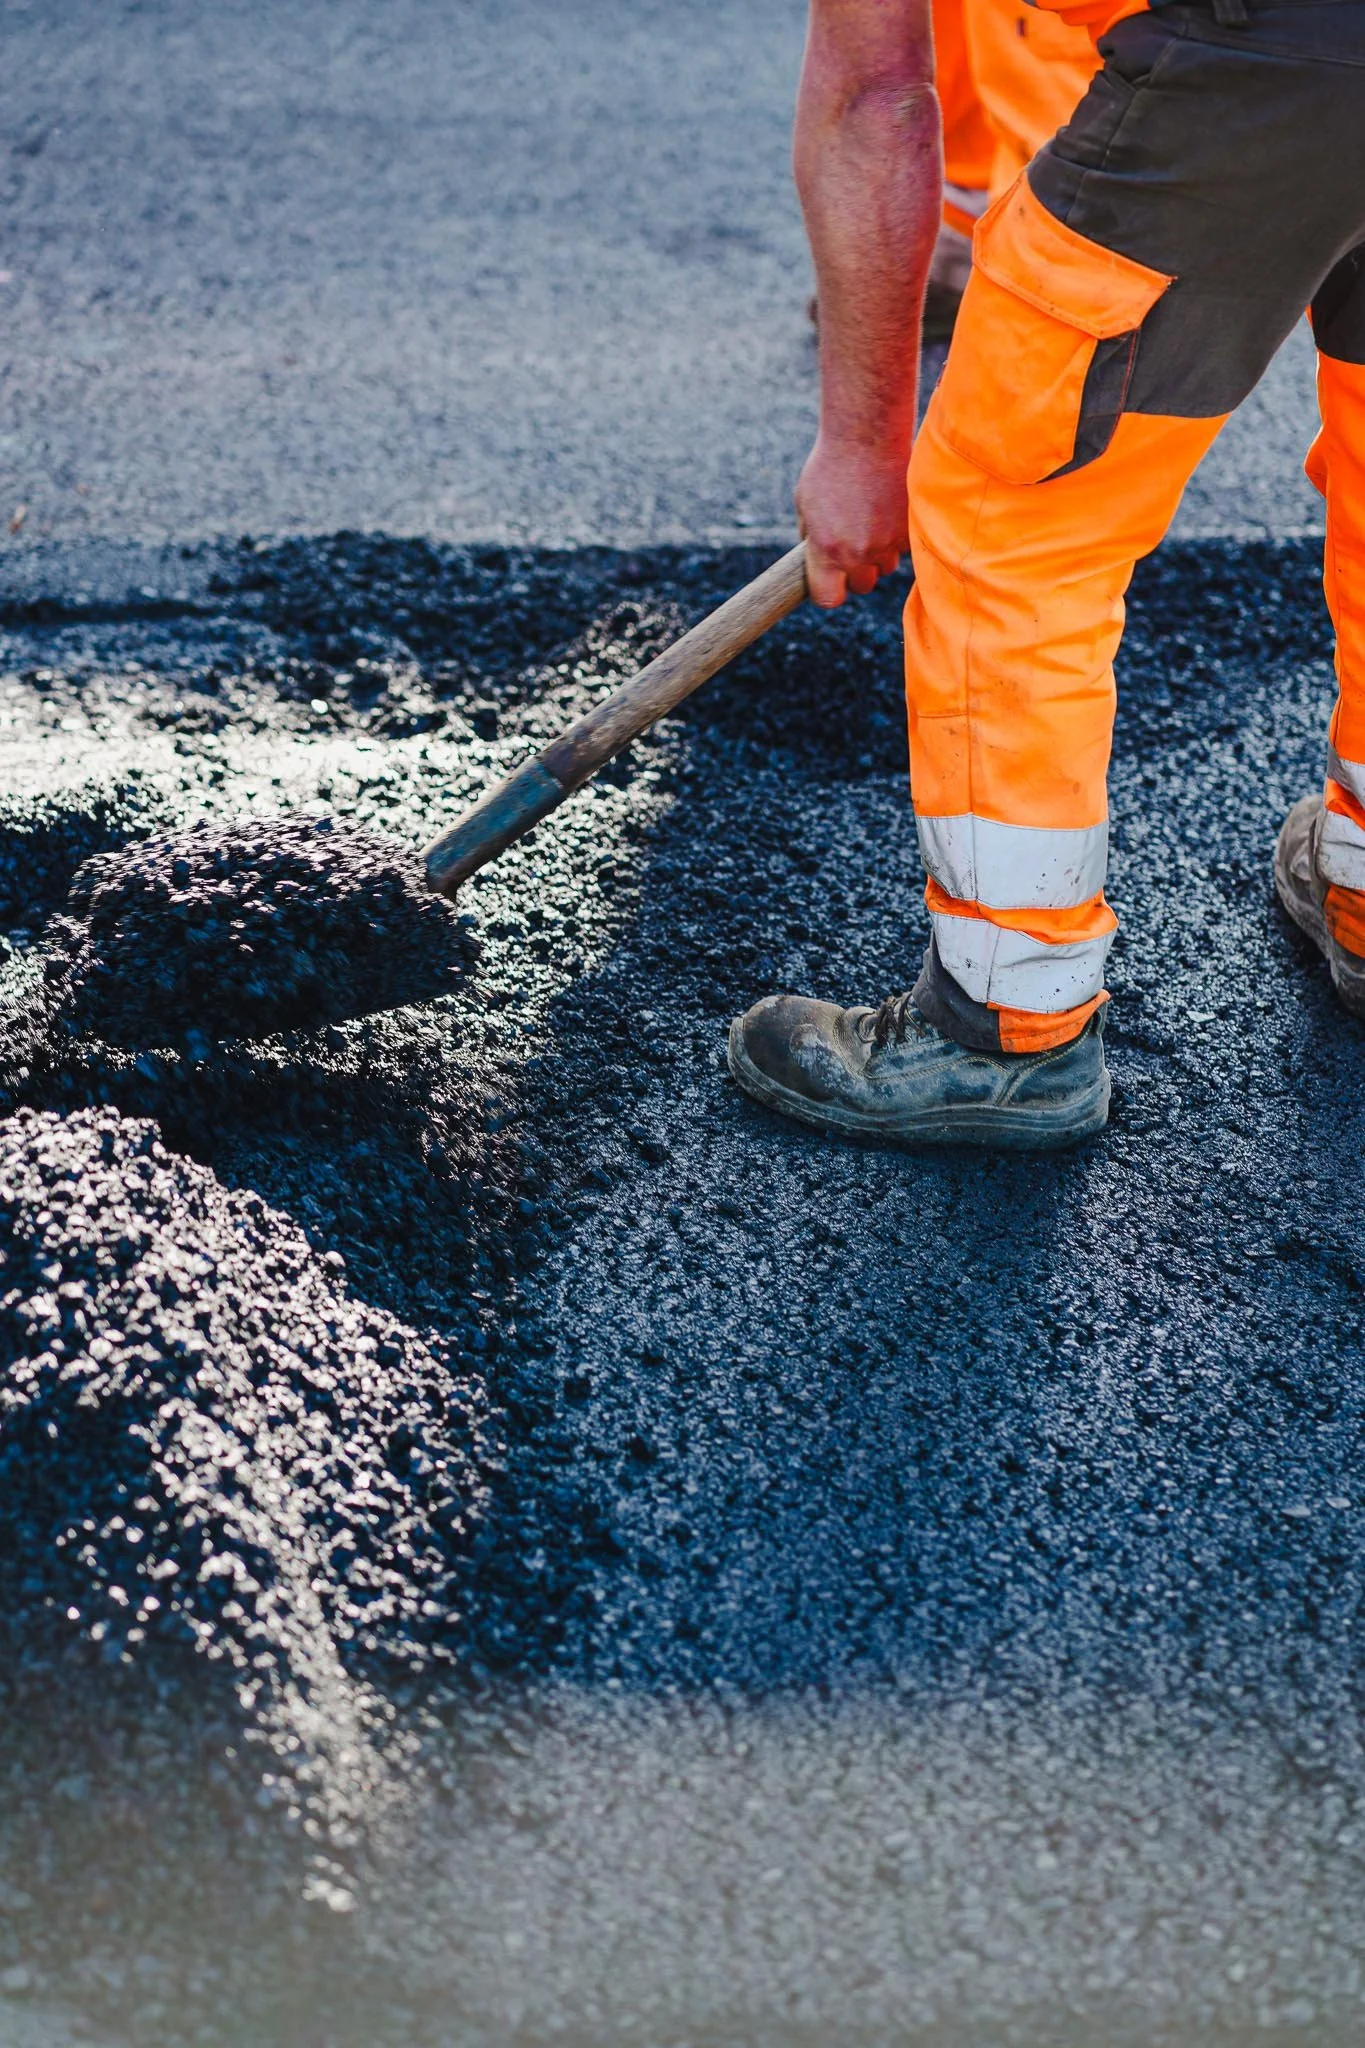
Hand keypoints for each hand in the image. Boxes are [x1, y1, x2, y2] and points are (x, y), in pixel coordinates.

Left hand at [795, 433, 910, 607]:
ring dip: (880, 552)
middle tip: (854, 544)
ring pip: (886, 566)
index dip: (830, 592)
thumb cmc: (830, 465)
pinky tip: (889, 507)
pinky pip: (905, 546)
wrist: (867, 434)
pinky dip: (899, 533)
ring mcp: (887, 542)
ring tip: (873, 518)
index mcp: (826, 551)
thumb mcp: (806, 502)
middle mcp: (858, 553)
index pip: (829, 598)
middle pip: (862, 585)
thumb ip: (811, 536)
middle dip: (858, 571)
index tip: (832, 581)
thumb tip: (815, 558)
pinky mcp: (910, 529)